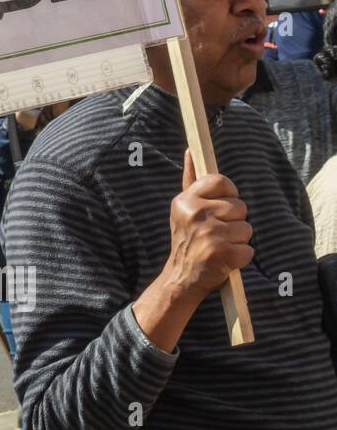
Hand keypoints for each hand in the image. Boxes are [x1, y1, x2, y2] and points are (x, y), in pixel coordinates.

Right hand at [161, 149, 254, 301]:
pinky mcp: (221, 253)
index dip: (229, 194)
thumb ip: (190, 179)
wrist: (180, 277)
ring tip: (220, 246)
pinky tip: (225, 259)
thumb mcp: (183, 209)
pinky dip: (241, 257)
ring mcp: (208, 234)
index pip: (222, 181)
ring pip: (247, 229)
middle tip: (217, 232)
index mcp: (185, 200)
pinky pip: (249, 249)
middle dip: (235, 221)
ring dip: (238, 240)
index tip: (222, 207)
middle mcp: (195, 214)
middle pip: (240, 207)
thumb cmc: (187, 240)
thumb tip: (190, 151)